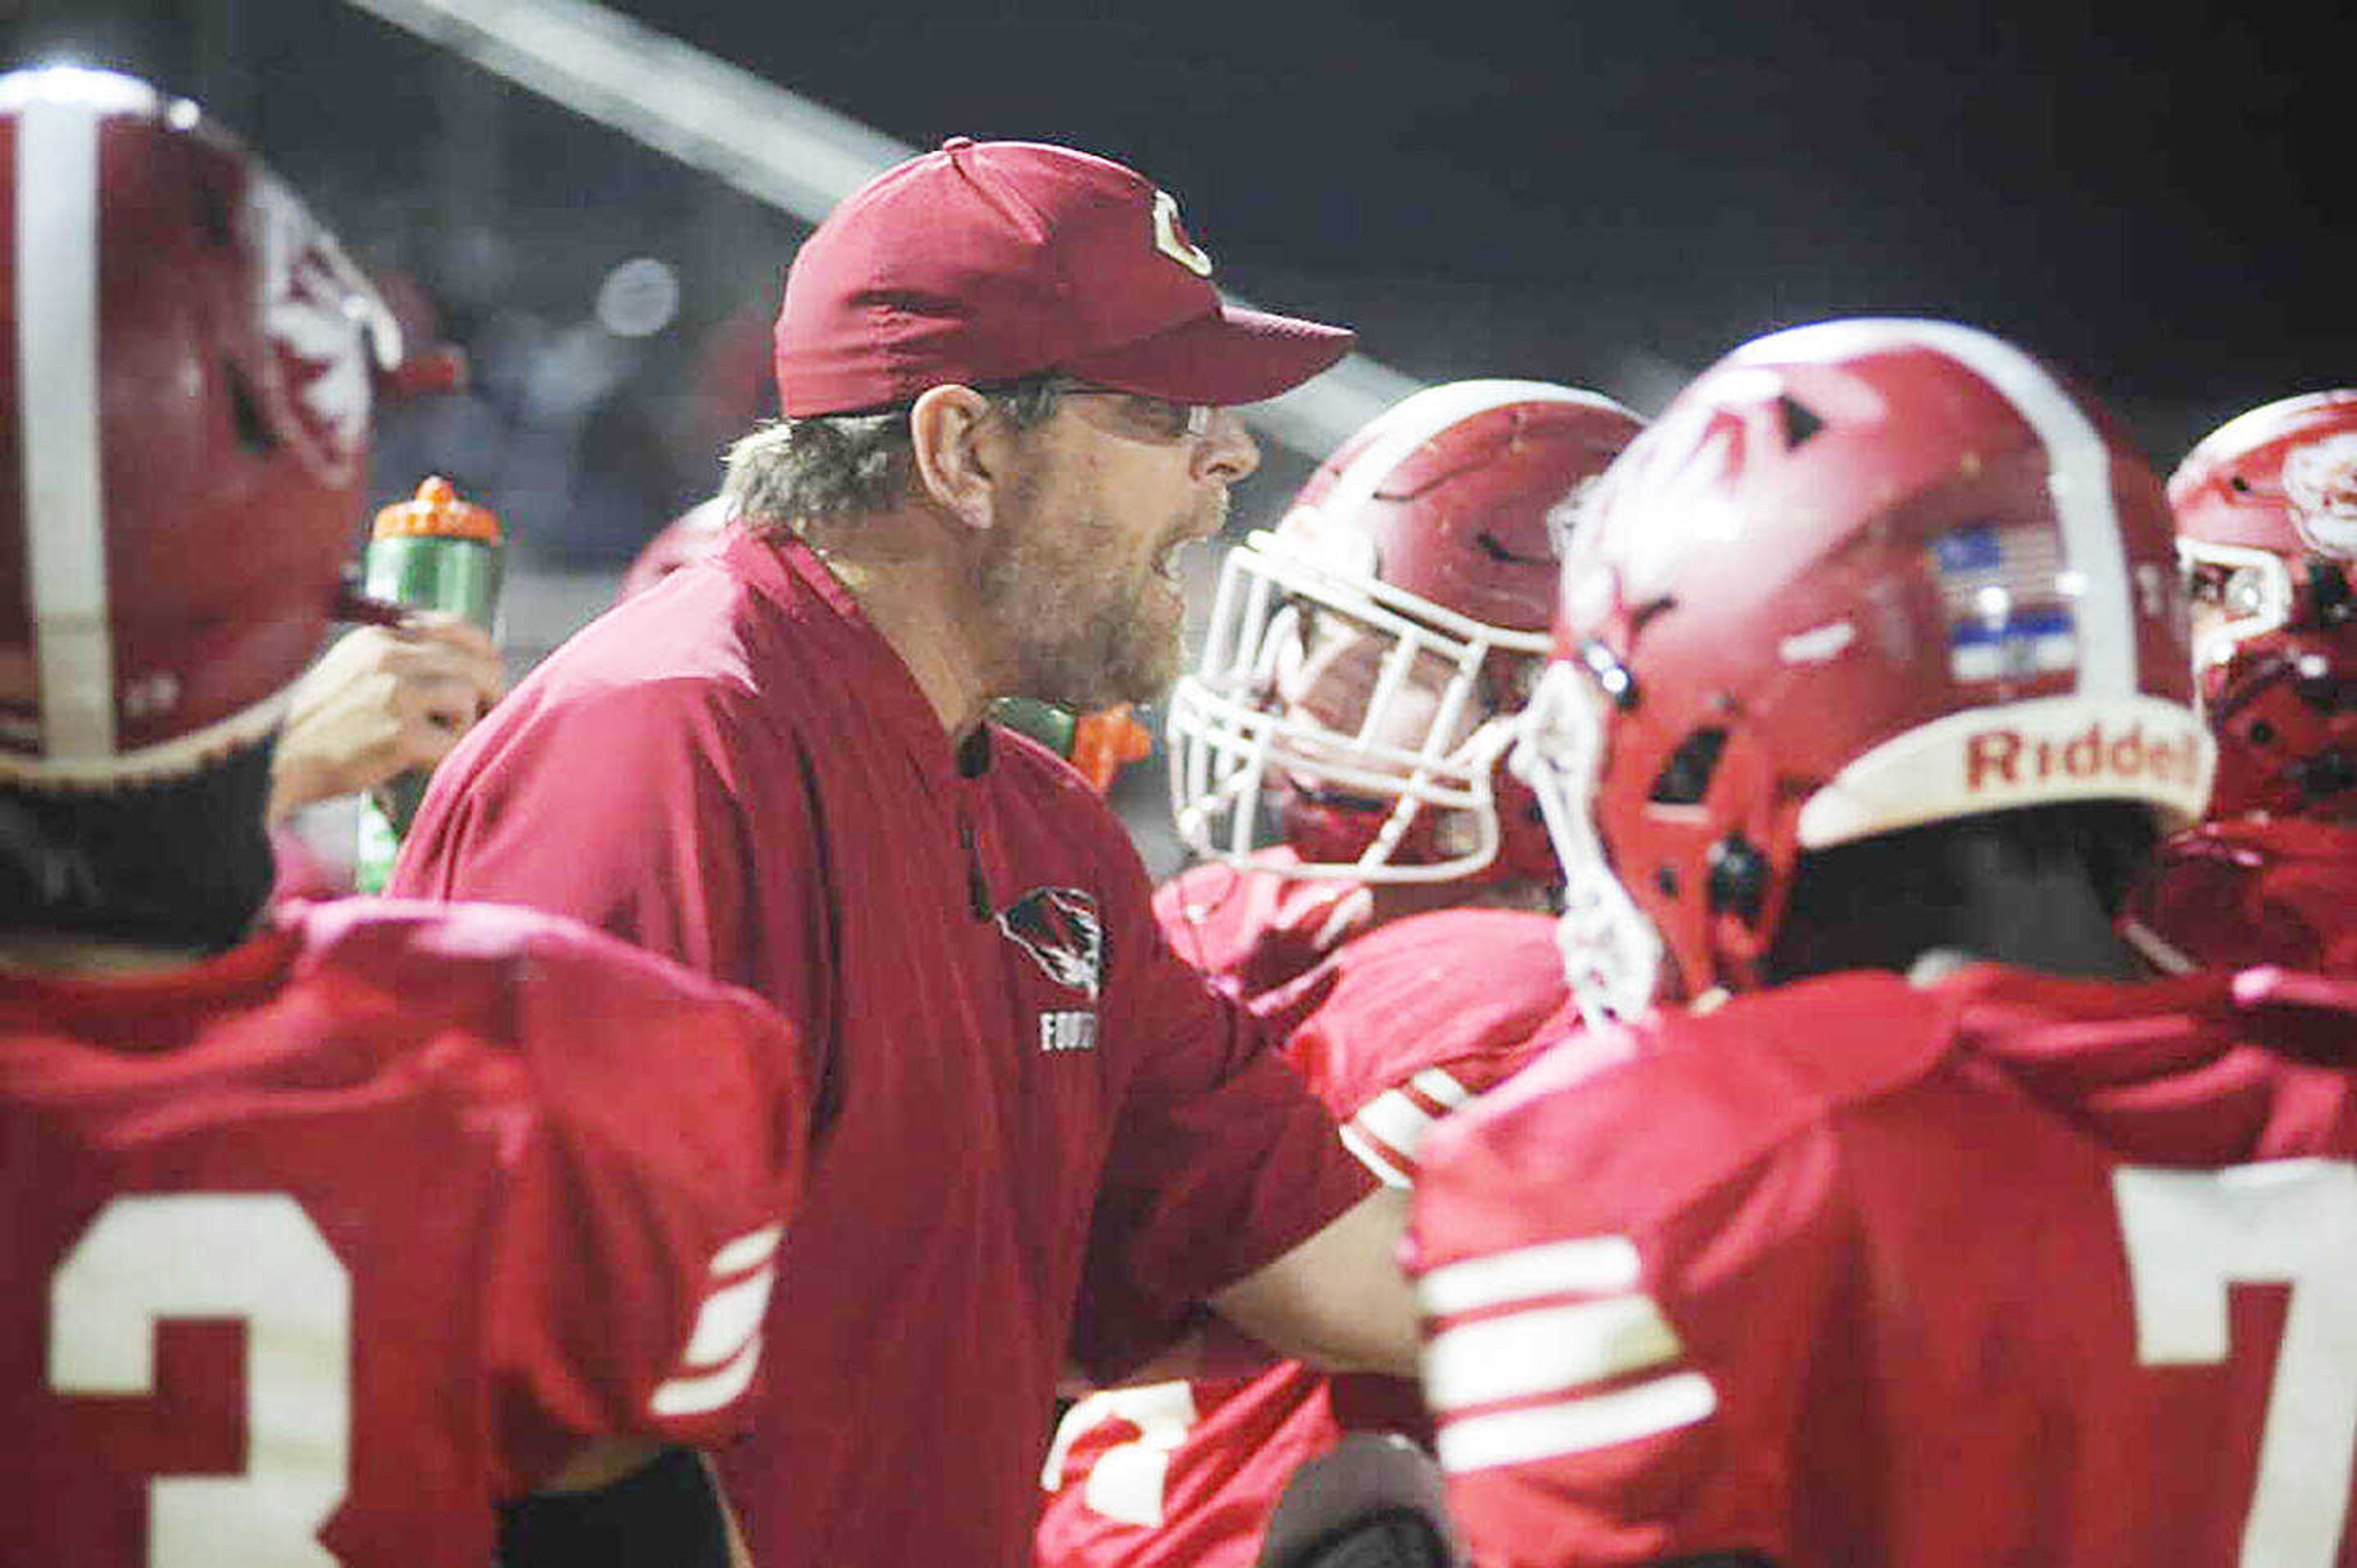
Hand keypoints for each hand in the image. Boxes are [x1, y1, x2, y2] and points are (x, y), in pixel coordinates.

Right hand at [268, 613, 505, 822]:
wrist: (272, 763)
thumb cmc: (317, 727)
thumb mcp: (351, 671)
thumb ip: (398, 659)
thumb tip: (464, 665)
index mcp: (378, 637)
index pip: (454, 627)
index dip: (483, 653)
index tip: (490, 675)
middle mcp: (388, 656)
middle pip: (473, 663)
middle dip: (490, 692)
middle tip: (487, 717)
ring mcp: (394, 693)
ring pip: (468, 696)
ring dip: (466, 724)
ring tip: (441, 743)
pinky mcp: (400, 734)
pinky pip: (456, 740)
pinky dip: (449, 755)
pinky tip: (425, 764)